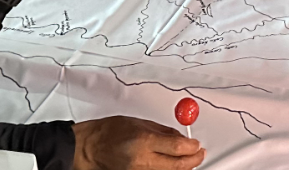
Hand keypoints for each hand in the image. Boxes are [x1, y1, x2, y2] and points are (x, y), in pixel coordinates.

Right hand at [72, 116, 204, 169]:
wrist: (89, 148)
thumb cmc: (108, 132)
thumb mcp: (138, 122)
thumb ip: (161, 131)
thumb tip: (180, 137)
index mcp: (143, 140)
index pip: (178, 148)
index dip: (193, 146)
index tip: (197, 144)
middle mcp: (142, 159)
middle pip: (178, 165)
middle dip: (193, 160)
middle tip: (199, 154)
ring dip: (182, 166)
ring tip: (186, 158)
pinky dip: (168, 169)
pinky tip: (170, 163)